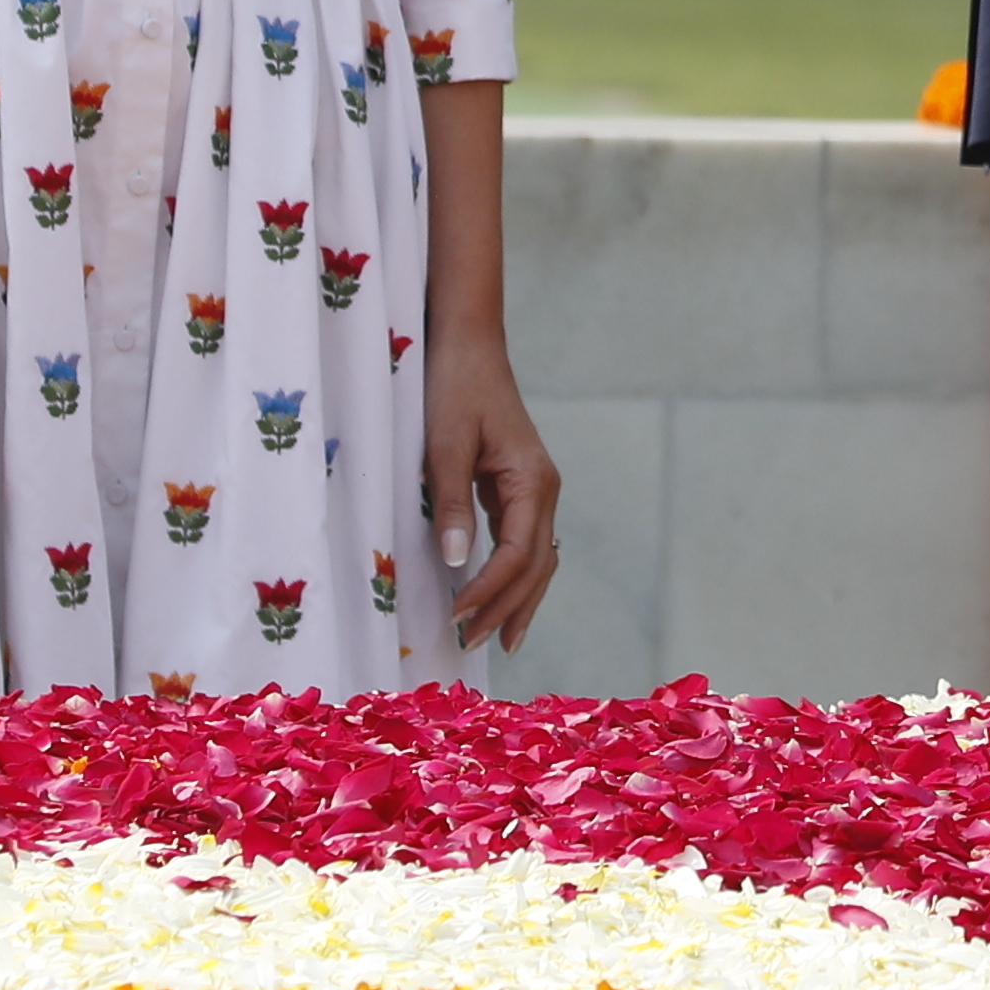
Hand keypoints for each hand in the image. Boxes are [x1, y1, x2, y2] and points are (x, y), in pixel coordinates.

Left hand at [425, 332, 562, 652]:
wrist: (468, 345)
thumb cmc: (455, 388)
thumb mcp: (445, 445)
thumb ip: (452, 503)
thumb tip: (458, 563)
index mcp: (533, 480)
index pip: (518, 554)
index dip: (490, 591)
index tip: (456, 616)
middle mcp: (544, 488)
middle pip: (537, 565)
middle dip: (507, 608)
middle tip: (471, 644)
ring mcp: (536, 488)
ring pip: (538, 558)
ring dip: (518, 599)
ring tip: (497, 639)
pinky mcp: (520, 486)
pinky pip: (525, 542)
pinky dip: (515, 575)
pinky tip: (499, 597)